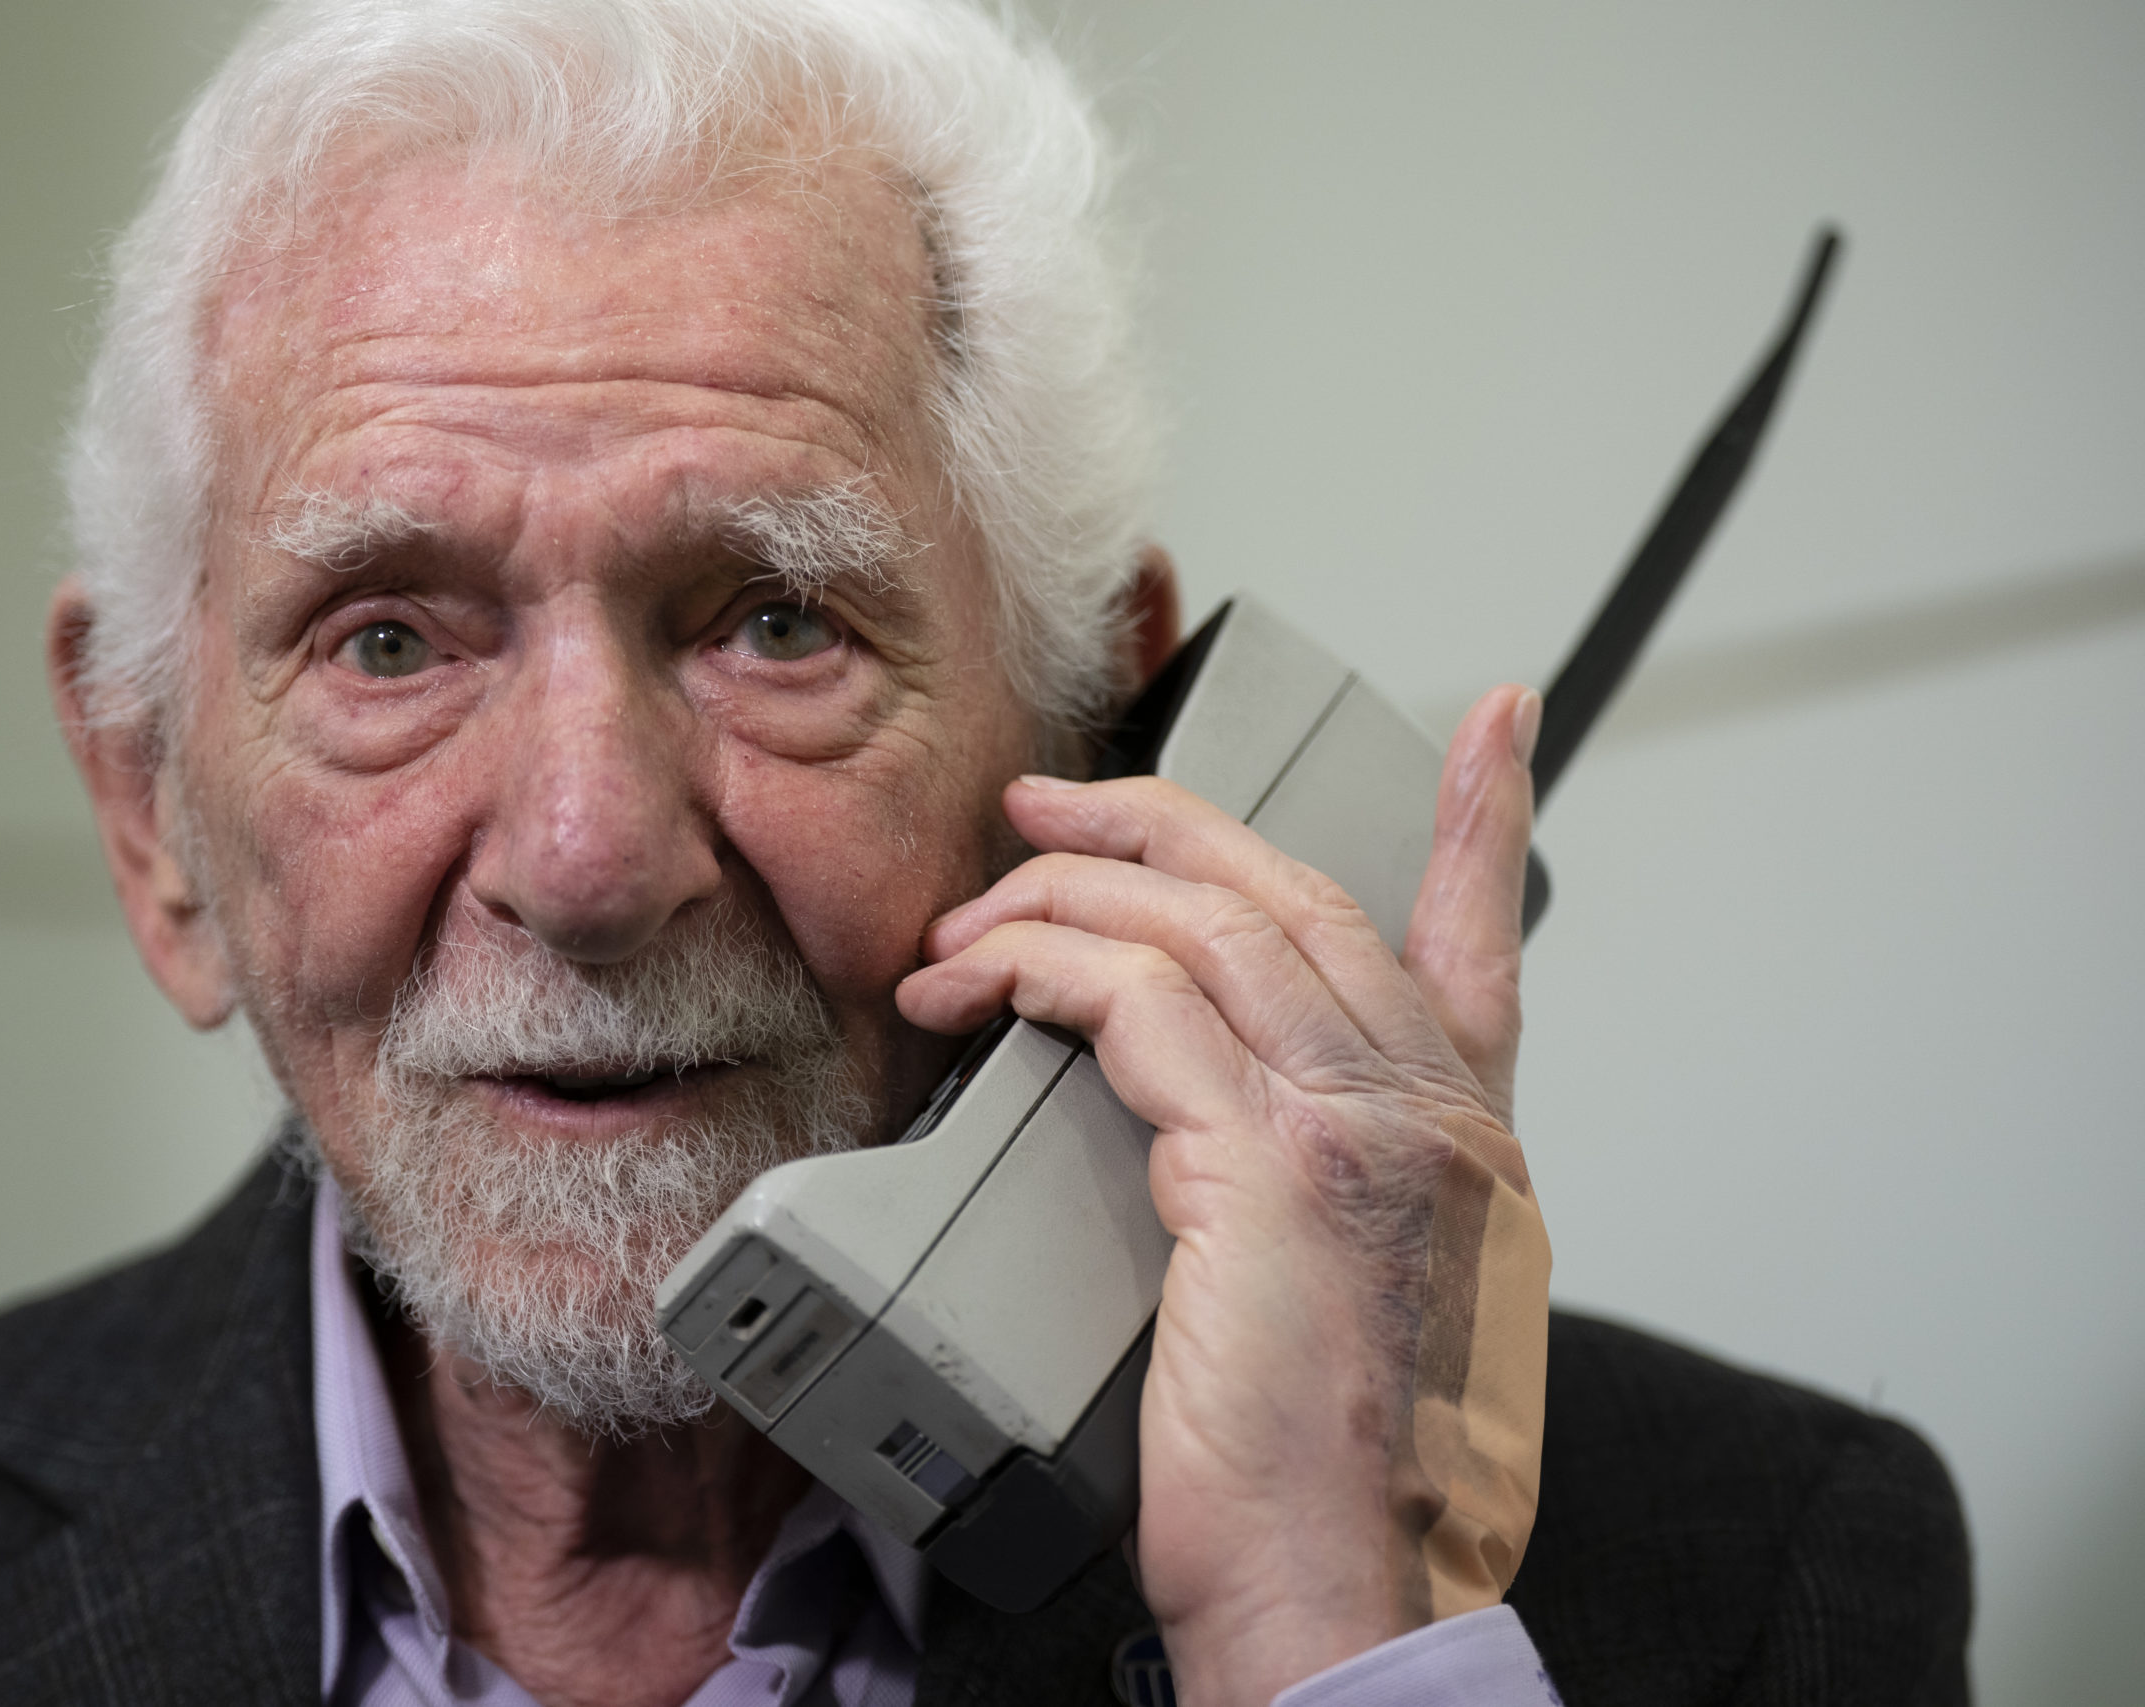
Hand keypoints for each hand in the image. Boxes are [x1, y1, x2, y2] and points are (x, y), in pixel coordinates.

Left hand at [896, 684, 1548, 1702]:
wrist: (1347, 1598)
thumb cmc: (1342, 1481)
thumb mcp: (1377, 1311)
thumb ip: (1334, 1192)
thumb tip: (1217, 1131)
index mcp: (1465, 1141)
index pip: (1483, 941)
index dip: (1483, 817)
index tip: (1490, 721)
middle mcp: (1429, 1114)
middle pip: (1293, 899)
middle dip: (1159, 824)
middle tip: (1052, 805)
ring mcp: (1360, 1129)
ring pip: (1203, 927)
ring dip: (1062, 897)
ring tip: (968, 920)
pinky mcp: (1269, 1169)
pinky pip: (1132, 1002)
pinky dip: (1037, 970)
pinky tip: (977, 989)